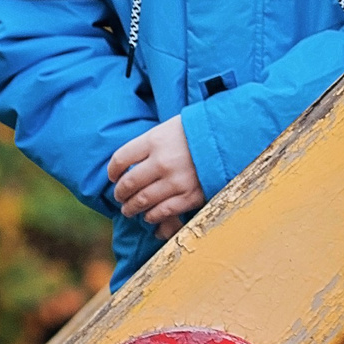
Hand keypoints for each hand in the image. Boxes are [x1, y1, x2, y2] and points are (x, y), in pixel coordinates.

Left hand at [108, 116, 201, 231]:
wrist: (231, 137)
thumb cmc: (199, 130)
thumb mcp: (171, 127)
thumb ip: (150, 144)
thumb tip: (131, 163)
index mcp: (155, 140)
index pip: (120, 159)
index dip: (112, 171)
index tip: (113, 176)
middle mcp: (162, 161)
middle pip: (128, 184)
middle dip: (120, 194)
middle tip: (120, 197)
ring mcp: (176, 180)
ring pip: (142, 201)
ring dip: (131, 208)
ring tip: (130, 210)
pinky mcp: (190, 196)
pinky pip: (162, 212)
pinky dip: (152, 217)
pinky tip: (149, 215)